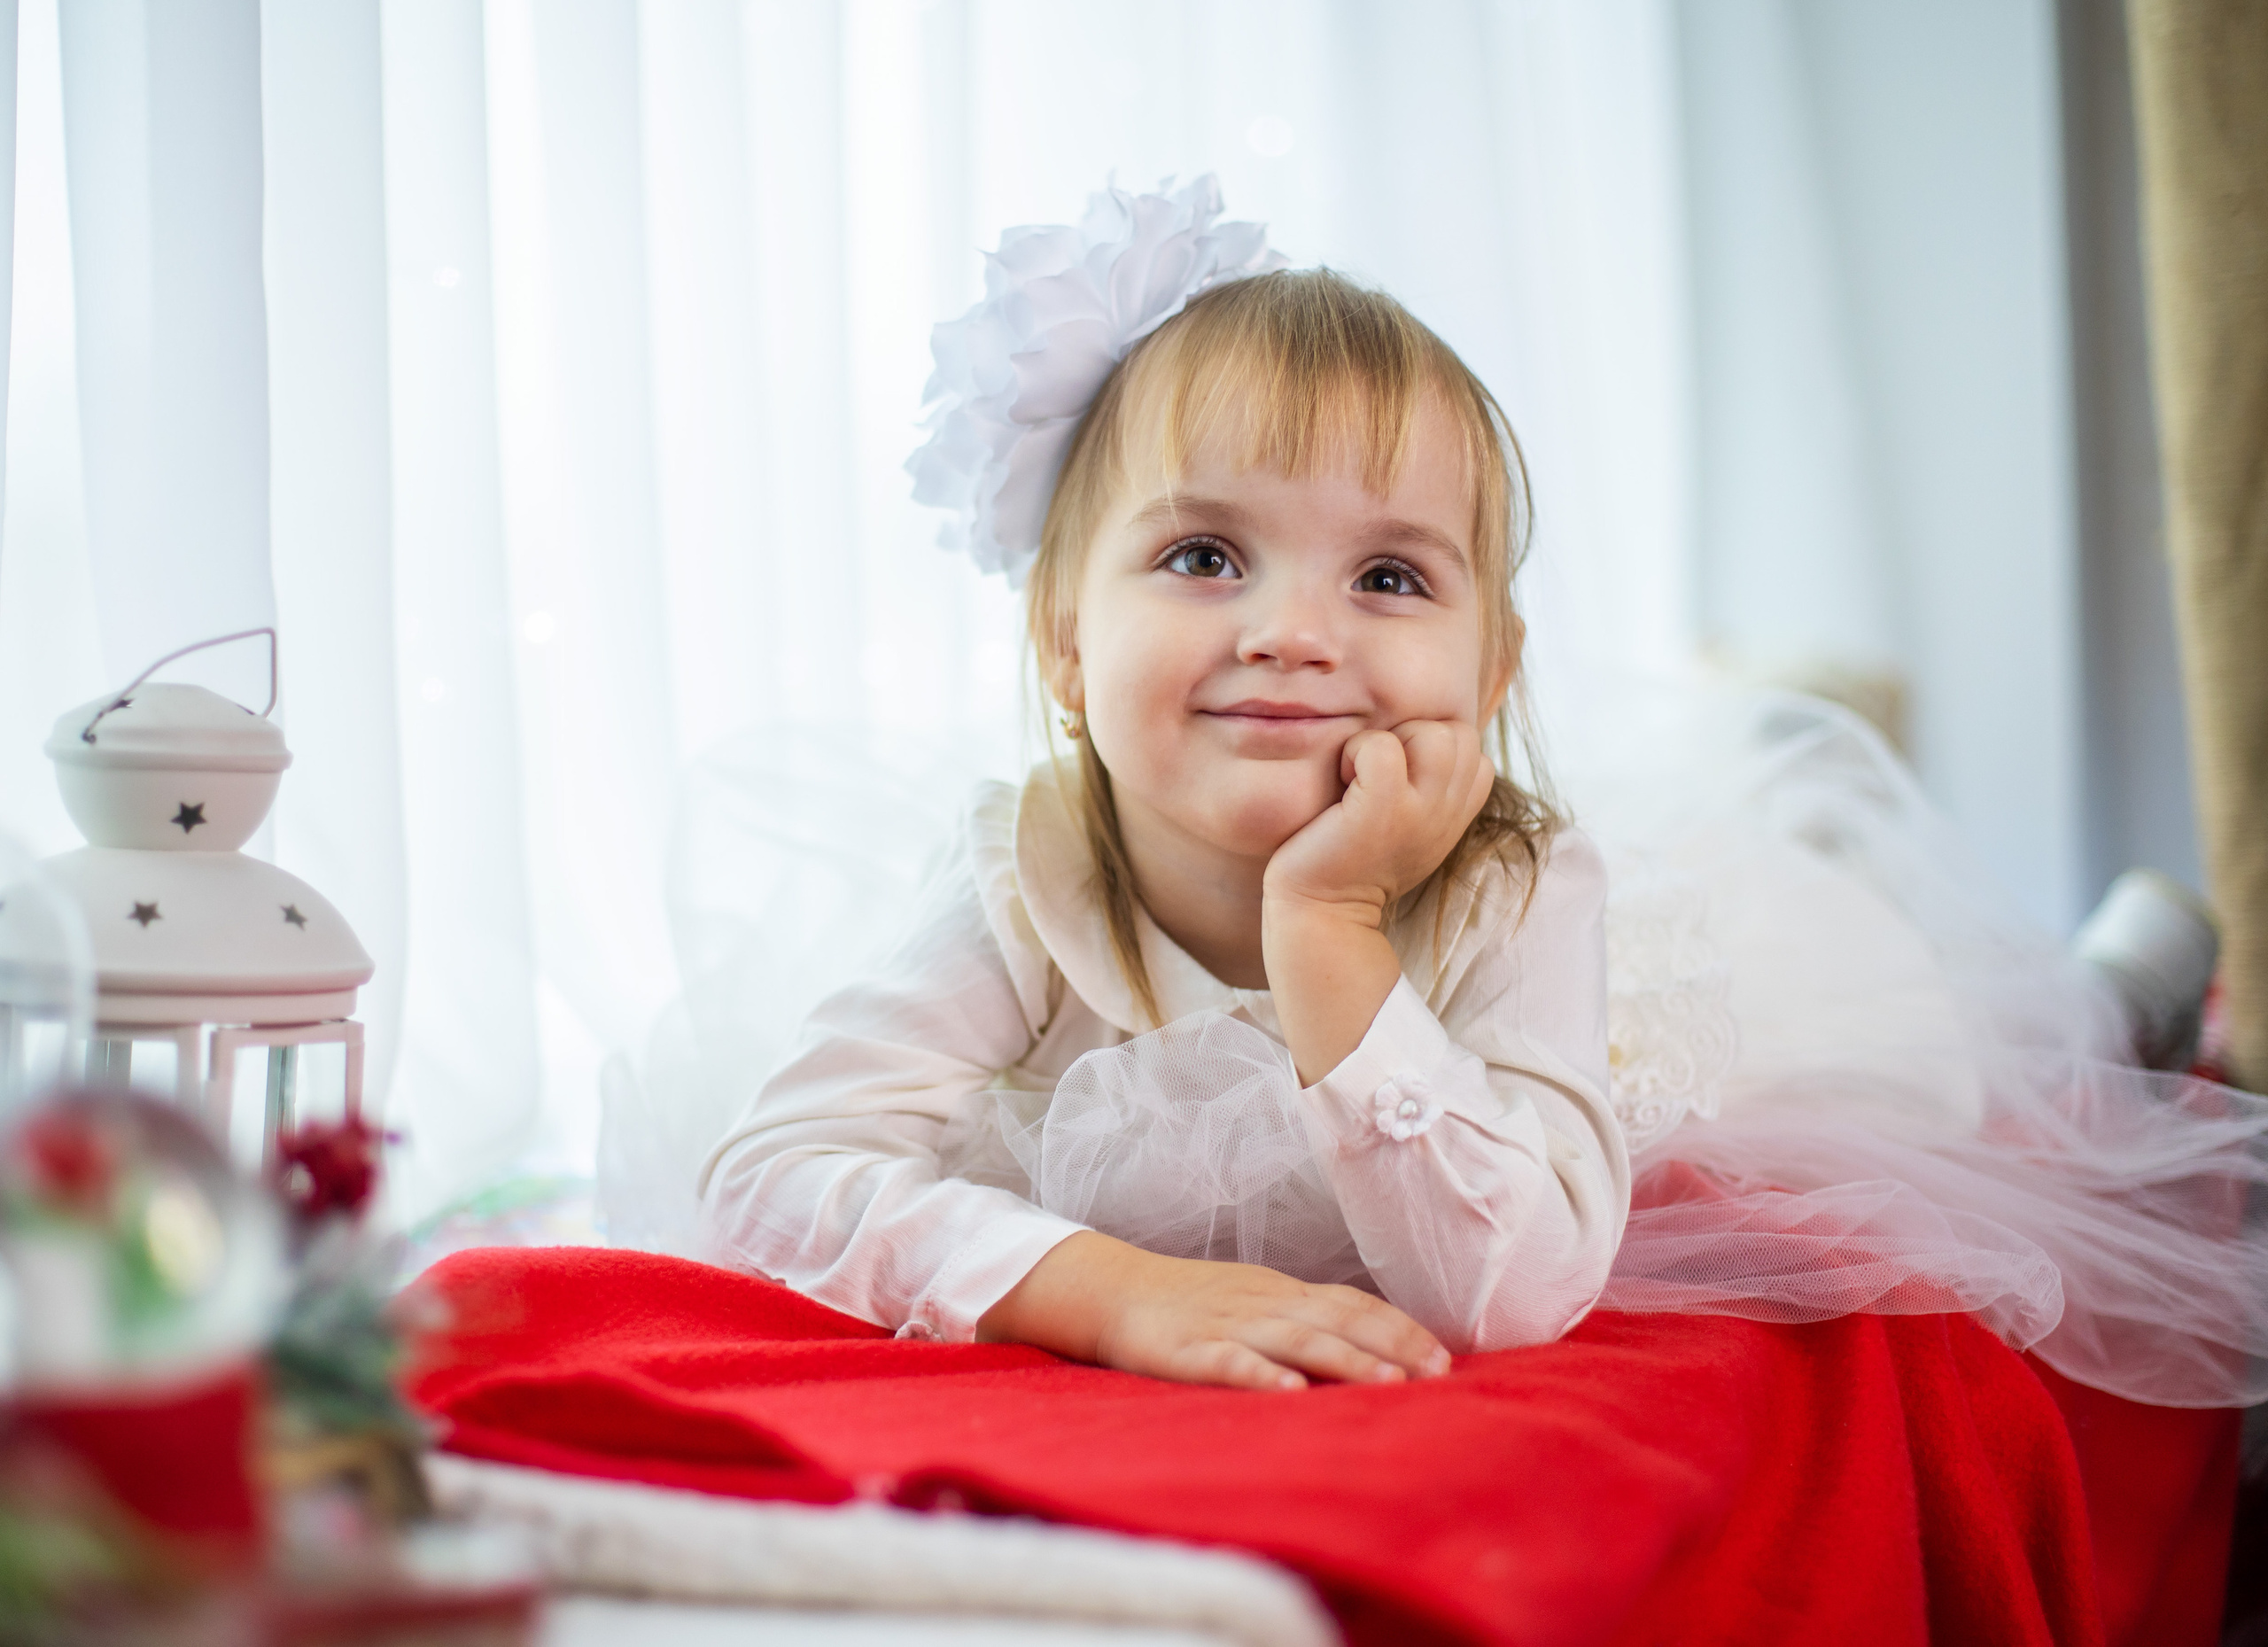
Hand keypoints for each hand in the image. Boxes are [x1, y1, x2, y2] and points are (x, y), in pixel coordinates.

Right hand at [978, 1230, 1448, 1389]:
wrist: (1110, 1288)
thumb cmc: (1192, 1303)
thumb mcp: (1256, 1301)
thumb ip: (1306, 1320)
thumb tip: (1373, 1346)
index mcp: (1282, 1293)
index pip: (1352, 1304)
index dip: (1398, 1328)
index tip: (1443, 1358)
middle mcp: (1263, 1303)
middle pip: (1336, 1320)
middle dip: (1390, 1346)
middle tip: (1437, 1375)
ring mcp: (1225, 1324)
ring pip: (1294, 1339)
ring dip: (1345, 1360)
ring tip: (1388, 1384)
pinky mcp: (1184, 1350)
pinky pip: (1227, 1362)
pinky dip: (1260, 1375)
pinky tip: (1289, 1393)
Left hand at [1263, 719, 1495, 918]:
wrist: (1321, 914)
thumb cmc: (1352, 863)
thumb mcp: (1408, 828)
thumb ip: (1428, 791)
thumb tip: (1420, 743)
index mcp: (1454, 816)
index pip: (1473, 751)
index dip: (1431, 750)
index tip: (1397, 778)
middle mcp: (1446, 813)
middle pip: (1459, 735)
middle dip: (1414, 737)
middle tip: (1376, 774)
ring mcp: (1420, 811)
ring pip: (1435, 734)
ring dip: (1392, 740)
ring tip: (1362, 774)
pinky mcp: (1383, 808)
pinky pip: (1382, 746)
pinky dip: (1357, 750)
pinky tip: (1343, 781)